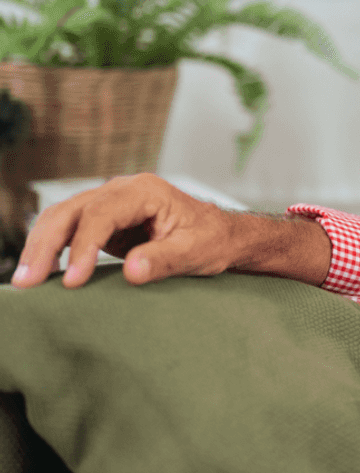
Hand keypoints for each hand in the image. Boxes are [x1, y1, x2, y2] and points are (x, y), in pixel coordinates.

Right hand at [12, 173, 238, 288]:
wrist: (221, 236)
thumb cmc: (212, 240)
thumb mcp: (196, 252)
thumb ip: (164, 259)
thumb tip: (132, 270)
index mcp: (145, 191)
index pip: (102, 214)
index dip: (83, 246)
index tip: (73, 279)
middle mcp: (122, 190)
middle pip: (71, 211)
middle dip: (46, 245)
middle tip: (28, 282)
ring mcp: (110, 203)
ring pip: (62, 218)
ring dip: (40, 247)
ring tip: (26, 281)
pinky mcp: (104, 220)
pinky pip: (69, 229)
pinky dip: (51, 248)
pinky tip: (40, 272)